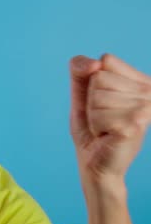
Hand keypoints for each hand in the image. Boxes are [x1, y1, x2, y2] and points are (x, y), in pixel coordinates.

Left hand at [69, 53, 150, 192]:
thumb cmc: (91, 128)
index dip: (92, 82)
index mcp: (140, 80)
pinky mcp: (136, 124)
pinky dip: (96, 126)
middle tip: (102, 117)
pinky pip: (99, 114)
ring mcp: (145, 107)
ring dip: (94, 115)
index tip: (101, 101)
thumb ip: (80, 70)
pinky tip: (108, 135)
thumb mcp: (81, 93)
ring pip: (98, 96)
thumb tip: (96, 64)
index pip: (106, 60)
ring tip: (105, 127)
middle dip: (91, 100)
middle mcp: (149, 91)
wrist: (96, 163)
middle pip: (99, 78)